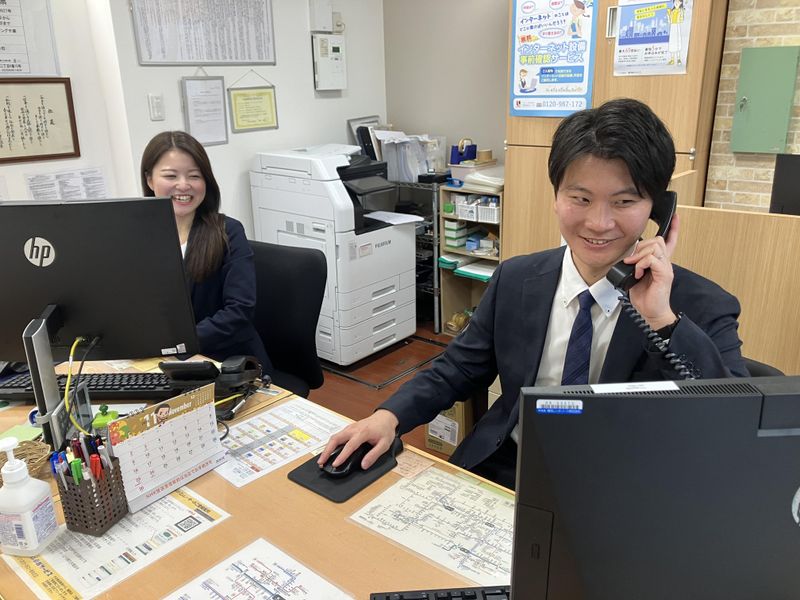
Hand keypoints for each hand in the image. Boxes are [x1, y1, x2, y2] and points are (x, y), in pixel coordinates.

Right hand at [317, 409, 398, 470]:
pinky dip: (330, 444)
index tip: (335, 464)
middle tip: (321, 462)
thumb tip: (364, 465)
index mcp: (363, 432)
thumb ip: (374, 455)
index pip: (350, 445)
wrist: (385, 418)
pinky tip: (328, 452)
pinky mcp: (348, 429)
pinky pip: (337, 436)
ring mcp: (349, 428)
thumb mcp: (384, 444)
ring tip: (322, 459)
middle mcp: (353, 429)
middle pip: (336, 439)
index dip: (342, 456)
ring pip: (334, 437)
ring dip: (327, 448)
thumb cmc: (385, 430)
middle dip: (327, 451)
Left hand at [624, 213, 680, 330]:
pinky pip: (652, 259)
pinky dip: (641, 264)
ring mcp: (666, 268)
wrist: (651, 313)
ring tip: (635, 268)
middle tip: (632, 261)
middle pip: (657, 240)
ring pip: (655, 247)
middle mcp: (665, 263)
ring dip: (640, 256)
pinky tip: (638, 273)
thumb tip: (629, 259)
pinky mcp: (664, 274)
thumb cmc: (645, 298)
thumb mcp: (636, 277)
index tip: (675, 217)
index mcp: (659, 263)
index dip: (673, 229)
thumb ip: (635, 265)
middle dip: (641, 246)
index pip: (669, 242)